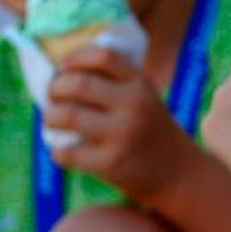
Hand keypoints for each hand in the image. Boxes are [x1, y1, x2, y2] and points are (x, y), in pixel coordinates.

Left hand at [45, 47, 196, 202]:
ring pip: (66, 116)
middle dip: (54, 89)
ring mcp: (123, 134)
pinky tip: (66, 152)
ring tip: (53, 121)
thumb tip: (61, 73)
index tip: (63, 68)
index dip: (75, 58)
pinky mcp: (111, 163)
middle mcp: (134, 106)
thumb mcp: (145, 100)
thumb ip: (116, 84)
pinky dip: (58, 152)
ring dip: (50, 117)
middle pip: (78, 84)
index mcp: (141, 86)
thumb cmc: (152, 133)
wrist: (180, 175)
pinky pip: (66, 152)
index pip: (104, 57)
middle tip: (52, 97)